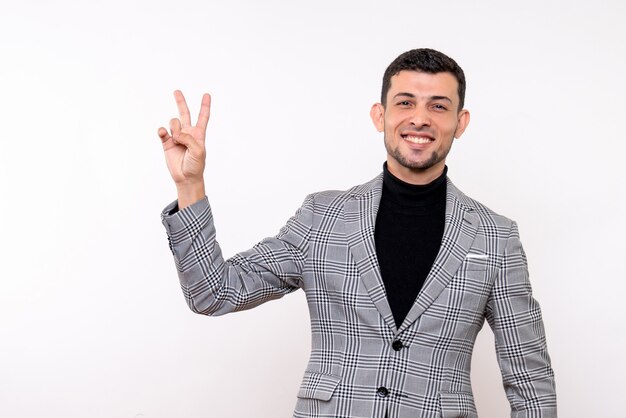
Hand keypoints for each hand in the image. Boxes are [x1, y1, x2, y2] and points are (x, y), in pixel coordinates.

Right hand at [158, 90, 210, 207]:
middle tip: (177, 91)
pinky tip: (164, 133)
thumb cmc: (196, 165)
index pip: (203, 117)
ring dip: (175, 128)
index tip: (207, 95)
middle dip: (180, 102)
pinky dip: (162, 130)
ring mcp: (176, 137)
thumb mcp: (198, 151)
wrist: (186, 178)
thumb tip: (176, 133)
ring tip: (177, 139)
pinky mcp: (166, 142)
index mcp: (198, 134)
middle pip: (184, 113)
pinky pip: (163, 131)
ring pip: (173, 122)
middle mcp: (187, 133)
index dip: (205, 106)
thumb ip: (188, 138)